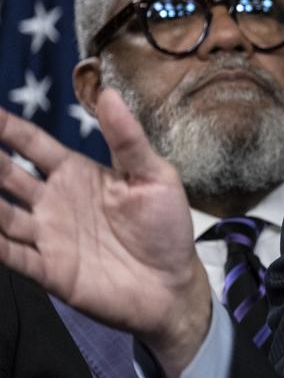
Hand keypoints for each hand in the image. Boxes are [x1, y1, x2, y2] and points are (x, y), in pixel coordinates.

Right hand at [0, 88, 211, 377]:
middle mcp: (53, 202)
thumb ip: (128, 139)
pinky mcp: (49, 270)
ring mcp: (48, 236)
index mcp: (76, 174)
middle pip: (7, 176)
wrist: (173, 284)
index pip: (33, 145)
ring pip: (1, 214)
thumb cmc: (166, 226)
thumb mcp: (154, 176)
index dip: (8, 129)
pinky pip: (11, 255)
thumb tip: (107, 93)